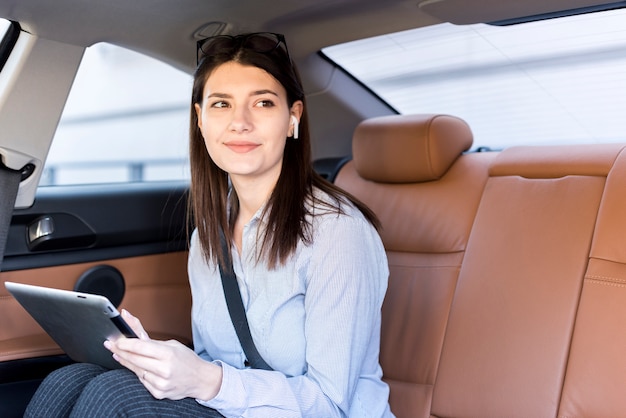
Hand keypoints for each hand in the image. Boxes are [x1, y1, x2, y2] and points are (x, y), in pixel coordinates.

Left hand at [104, 310, 222, 400]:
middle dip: (120, 351)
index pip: (140, 347)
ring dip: (126, 362)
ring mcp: (161, 383)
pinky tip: (139, 368)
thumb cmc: (186, 359)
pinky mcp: (159, 393)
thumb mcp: (172, 344)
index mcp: (168, 354)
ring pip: (136, 371)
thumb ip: (150, 339)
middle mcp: (164, 369)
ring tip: (119, 355)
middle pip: (134, 359)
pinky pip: (142, 381)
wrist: (200, 379)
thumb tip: (131, 325)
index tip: (116, 340)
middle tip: (110, 345)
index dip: (125, 343)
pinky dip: (140, 373)